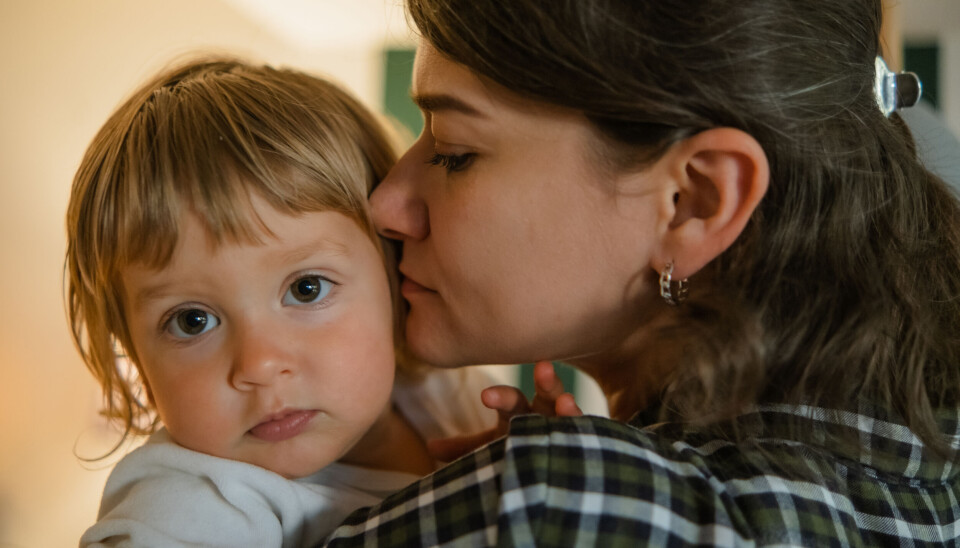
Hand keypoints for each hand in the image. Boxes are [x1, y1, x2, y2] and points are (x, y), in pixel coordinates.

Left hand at [427, 361, 582, 461]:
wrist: (542, 476)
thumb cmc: (512, 453)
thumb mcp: (488, 450)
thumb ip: (463, 448)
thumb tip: (431, 446)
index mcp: (519, 412)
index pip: (510, 399)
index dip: (500, 397)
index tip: (486, 396)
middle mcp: (544, 415)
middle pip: (545, 395)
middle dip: (545, 382)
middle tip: (542, 368)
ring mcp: (566, 429)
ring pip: (569, 413)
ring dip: (569, 406)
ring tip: (568, 401)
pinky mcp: (582, 445)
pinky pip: (584, 438)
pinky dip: (585, 433)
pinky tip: (590, 429)